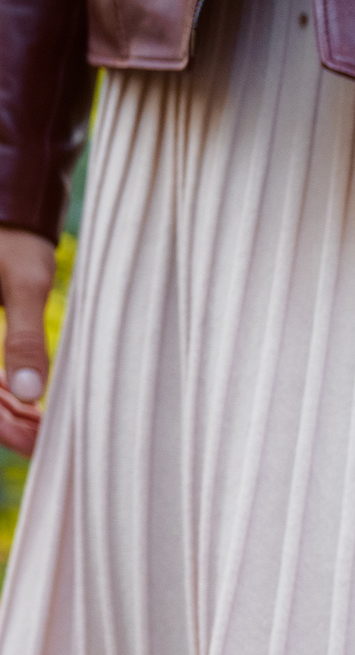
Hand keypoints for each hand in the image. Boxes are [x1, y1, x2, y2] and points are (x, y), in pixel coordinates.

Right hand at [1, 225, 59, 456]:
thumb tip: (29, 394)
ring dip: (6, 413)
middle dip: (6, 423)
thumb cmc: (15, 239)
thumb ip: (26, 338)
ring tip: (50, 432)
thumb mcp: (25, 285)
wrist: (8, 212)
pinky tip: (36, 411)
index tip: (34, 441)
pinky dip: (5, 396)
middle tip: (50, 442)